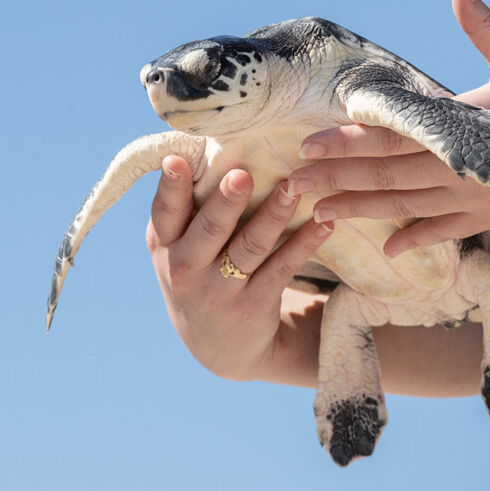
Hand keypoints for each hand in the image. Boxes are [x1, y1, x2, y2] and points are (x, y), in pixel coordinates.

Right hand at [146, 155, 332, 379]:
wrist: (219, 347)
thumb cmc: (198, 273)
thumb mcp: (178, 248)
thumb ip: (185, 209)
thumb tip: (203, 143)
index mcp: (164, 245)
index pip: (164, 212)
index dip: (170, 186)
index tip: (175, 160)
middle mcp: (186, 269)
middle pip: (210, 229)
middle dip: (226, 202)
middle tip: (243, 174)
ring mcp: (221, 290)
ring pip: (251, 246)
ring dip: (274, 214)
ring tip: (294, 187)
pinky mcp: (256, 304)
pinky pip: (284, 267)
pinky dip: (306, 242)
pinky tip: (325, 222)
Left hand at [288, 0, 489, 255]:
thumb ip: (481, 25)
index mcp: (456, 125)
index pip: (387, 134)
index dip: (343, 141)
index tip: (305, 145)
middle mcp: (454, 166)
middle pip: (382, 174)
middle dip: (335, 179)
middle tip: (292, 186)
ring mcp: (469, 196)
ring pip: (403, 206)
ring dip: (360, 209)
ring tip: (320, 214)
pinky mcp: (488, 215)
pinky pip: (443, 231)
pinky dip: (415, 239)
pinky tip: (388, 249)